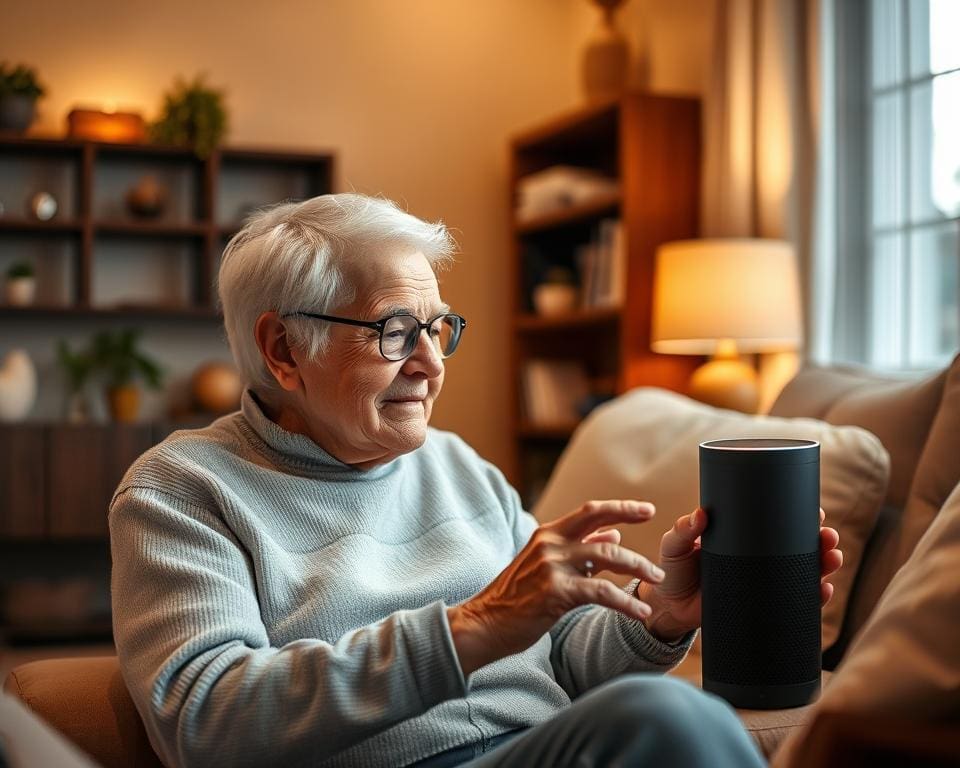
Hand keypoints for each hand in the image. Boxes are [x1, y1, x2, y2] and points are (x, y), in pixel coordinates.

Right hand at [447, 500, 664, 675]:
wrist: (484, 623)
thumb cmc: (516, 598)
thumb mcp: (545, 566)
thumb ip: (580, 550)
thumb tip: (613, 536)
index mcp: (547, 534)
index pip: (590, 511)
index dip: (620, 509)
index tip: (646, 510)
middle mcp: (549, 543)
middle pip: (600, 524)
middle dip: (634, 529)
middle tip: (658, 543)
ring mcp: (551, 566)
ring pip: (607, 558)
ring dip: (637, 567)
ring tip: (656, 579)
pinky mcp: (555, 592)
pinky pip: (601, 593)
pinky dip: (626, 602)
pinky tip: (640, 612)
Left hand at [637, 507, 843, 642]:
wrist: (669, 609)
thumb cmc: (672, 571)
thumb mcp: (674, 546)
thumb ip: (683, 531)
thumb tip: (700, 514)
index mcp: (741, 537)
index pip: (775, 522)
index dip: (798, 515)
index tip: (815, 510)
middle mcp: (757, 558)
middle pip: (798, 546)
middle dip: (820, 540)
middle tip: (827, 536)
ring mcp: (762, 582)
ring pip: (802, 571)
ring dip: (823, 565)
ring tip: (832, 559)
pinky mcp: (761, 605)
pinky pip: (793, 601)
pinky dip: (811, 596)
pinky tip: (823, 591)